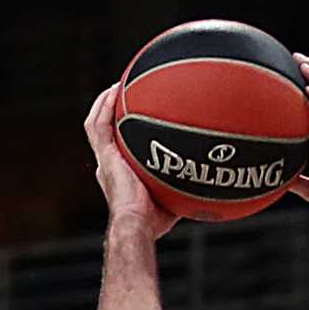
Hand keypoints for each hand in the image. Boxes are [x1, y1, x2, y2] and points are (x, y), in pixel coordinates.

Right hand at [84, 85, 177, 241]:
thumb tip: (211, 185)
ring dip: (104, 104)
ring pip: (97, 124)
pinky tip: (114, 90)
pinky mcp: (105, 156)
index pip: (120, 147)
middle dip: (112, 113)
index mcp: (121, 174)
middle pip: (106, 132)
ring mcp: (106, 159)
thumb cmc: (155, 221)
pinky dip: (104, 107)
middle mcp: (110, 165)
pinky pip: (98, 125)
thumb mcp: (174, 201)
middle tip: (125, 95)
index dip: (124, 132)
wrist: (136, 224)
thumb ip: (185, 188)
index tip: (137, 117)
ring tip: (117, 86)